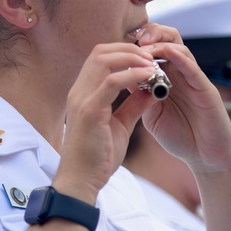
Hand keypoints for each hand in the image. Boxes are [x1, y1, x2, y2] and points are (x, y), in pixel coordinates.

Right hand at [55, 43, 157, 200]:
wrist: (82, 181)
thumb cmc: (98, 157)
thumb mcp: (121, 126)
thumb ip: (133, 106)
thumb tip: (151, 89)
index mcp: (84, 93)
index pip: (99, 58)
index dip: (122, 51)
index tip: (145, 58)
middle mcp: (79, 91)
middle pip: (100, 52)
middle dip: (128, 49)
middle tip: (150, 57)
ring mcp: (82, 99)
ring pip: (104, 61)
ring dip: (131, 58)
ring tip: (151, 64)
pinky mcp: (89, 111)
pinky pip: (111, 82)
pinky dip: (131, 75)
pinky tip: (147, 77)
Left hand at [131, 26, 230, 174]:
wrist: (206, 158)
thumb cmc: (182, 138)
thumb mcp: (153, 115)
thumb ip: (140, 97)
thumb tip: (122, 79)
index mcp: (168, 79)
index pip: (154, 49)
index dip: (138, 43)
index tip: (121, 44)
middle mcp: (182, 75)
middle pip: (168, 40)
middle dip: (151, 34)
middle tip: (135, 39)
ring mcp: (194, 80)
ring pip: (180, 48)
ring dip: (162, 43)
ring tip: (145, 46)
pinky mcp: (206, 89)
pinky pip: (193, 68)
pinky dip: (180, 57)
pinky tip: (168, 52)